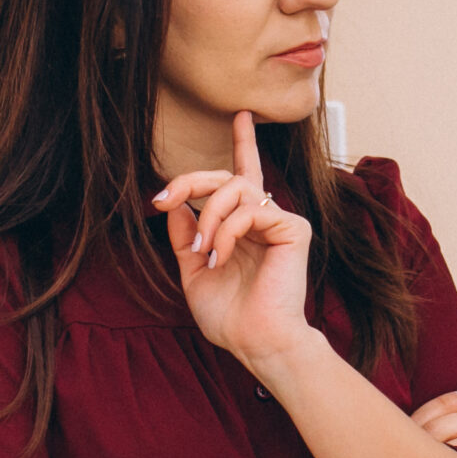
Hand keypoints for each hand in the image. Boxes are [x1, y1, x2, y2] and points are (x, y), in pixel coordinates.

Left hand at [153, 111, 317, 367]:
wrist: (256, 342)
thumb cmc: (230, 316)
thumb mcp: (194, 272)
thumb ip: (186, 237)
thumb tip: (177, 205)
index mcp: (245, 226)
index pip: (243, 176)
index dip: (244, 143)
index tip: (240, 115)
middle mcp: (264, 218)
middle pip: (227, 175)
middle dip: (190, 180)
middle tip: (163, 198)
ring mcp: (281, 221)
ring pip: (236, 188)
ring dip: (208, 216)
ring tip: (203, 250)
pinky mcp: (293, 228)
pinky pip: (250, 210)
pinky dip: (227, 232)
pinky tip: (222, 257)